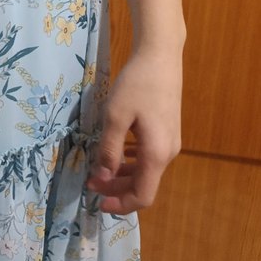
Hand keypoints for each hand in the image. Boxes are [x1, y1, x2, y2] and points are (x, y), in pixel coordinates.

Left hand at [86, 45, 181, 213]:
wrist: (160, 55)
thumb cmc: (137, 84)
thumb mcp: (116, 116)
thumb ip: (109, 150)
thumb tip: (102, 179)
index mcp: (157, 154)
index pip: (142, 196)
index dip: (120, 204)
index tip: (97, 201)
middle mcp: (168, 153)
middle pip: (143, 185)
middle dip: (116, 189)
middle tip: (90, 181)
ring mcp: (170, 142)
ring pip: (146, 170)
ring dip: (123, 175)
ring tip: (98, 168)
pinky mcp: (168, 130)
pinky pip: (149, 156)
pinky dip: (131, 161)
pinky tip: (117, 151)